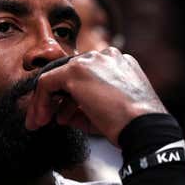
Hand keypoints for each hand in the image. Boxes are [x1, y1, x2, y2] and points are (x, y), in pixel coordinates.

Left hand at [24, 47, 166, 144]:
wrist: (144, 127)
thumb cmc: (130, 125)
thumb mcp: (108, 111)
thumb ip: (85, 107)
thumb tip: (63, 114)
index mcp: (118, 63)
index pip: (86, 76)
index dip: (71, 98)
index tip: (63, 116)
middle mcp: (105, 56)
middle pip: (70, 75)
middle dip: (58, 100)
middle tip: (46, 119)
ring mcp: (90, 61)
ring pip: (57, 78)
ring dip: (47, 103)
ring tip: (43, 123)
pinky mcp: (75, 71)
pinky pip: (47, 83)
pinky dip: (40, 101)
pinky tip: (40, 119)